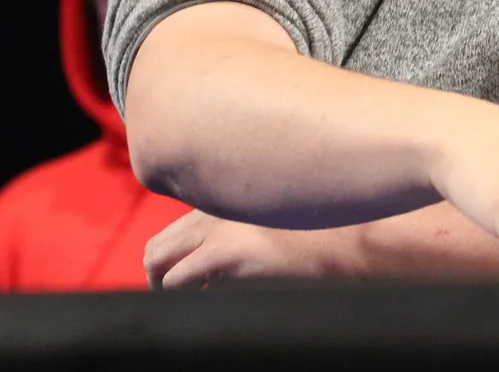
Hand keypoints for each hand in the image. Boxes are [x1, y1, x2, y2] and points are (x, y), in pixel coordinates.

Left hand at [145, 210, 334, 288]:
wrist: (342, 241)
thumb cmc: (317, 236)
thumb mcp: (271, 222)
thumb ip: (240, 229)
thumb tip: (213, 268)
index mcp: (224, 199)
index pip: (173, 230)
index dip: (170, 258)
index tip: (180, 277)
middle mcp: (213, 208)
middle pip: (158, 243)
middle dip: (158, 273)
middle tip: (173, 296)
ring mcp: (215, 230)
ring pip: (157, 260)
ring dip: (162, 285)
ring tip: (181, 301)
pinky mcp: (222, 255)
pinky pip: (176, 281)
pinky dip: (177, 296)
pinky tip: (202, 299)